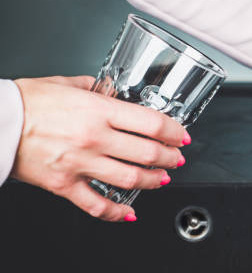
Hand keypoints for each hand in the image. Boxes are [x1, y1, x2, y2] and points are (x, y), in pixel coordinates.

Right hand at [11, 76, 187, 221]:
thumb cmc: (26, 102)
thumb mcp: (65, 83)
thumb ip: (92, 86)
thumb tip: (107, 88)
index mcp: (99, 110)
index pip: (152, 123)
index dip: (174, 132)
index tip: (181, 136)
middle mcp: (95, 138)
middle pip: (148, 152)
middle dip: (170, 157)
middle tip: (177, 158)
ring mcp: (81, 163)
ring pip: (130, 179)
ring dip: (154, 180)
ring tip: (162, 179)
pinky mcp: (64, 184)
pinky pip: (97, 204)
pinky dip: (117, 212)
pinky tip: (130, 212)